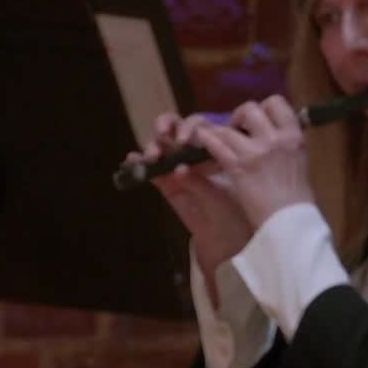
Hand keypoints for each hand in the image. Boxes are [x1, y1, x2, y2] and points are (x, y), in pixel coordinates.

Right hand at [135, 111, 254, 285]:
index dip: (192, 127)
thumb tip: (179, 168)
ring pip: (163, 146)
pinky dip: (140, 163)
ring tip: (152, 156)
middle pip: (179, 129)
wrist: (228, 241)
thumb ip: (200, 183)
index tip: (188, 139)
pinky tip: (133, 160)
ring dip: (154, 145)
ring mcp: (181, 167)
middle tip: (165, 135)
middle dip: (168, 126)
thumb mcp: (220, 197)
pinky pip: (153, 170)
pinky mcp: (167, 184)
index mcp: (218, 149)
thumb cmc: (235, 214)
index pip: (202, 127)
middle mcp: (198, 153)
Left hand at [186, 96, 313, 228]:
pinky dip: (207, 141)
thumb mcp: (299, 163)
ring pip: (228, 127)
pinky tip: (203, 143)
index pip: (277, 103)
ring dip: (219, 132)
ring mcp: (255, 151)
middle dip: (239, 116)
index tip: (259, 121)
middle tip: (237, 129)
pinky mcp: (237, 165)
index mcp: (294, 137)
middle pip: (250, 109)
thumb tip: (275, 135)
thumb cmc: (298, 198)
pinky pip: (216, 143)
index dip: (264, 108)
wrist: (290, 221)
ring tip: (215, 139)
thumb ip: (285, 146)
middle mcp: (275, 138)